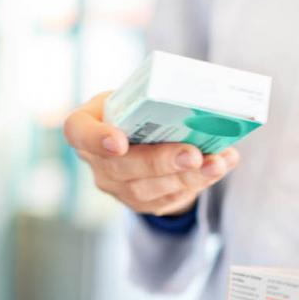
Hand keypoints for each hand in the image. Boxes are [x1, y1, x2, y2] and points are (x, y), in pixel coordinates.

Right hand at [63, 91, 238, 215]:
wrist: (140, 140)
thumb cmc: (136, 110)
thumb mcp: (134, 95)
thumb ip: (153, 98)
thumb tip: (201, 100)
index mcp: (86, 125)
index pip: (78, 131)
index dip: (96, 139)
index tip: (119, 142)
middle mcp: (96, 161)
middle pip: (122, 167)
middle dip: (161, 162)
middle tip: (193, 155)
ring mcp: (117, 187)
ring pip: (149, 189)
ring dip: (187, 177)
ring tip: (216, 163)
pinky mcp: (141, 203)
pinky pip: (169, 198)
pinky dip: (199, 182)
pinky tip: (220, 167)